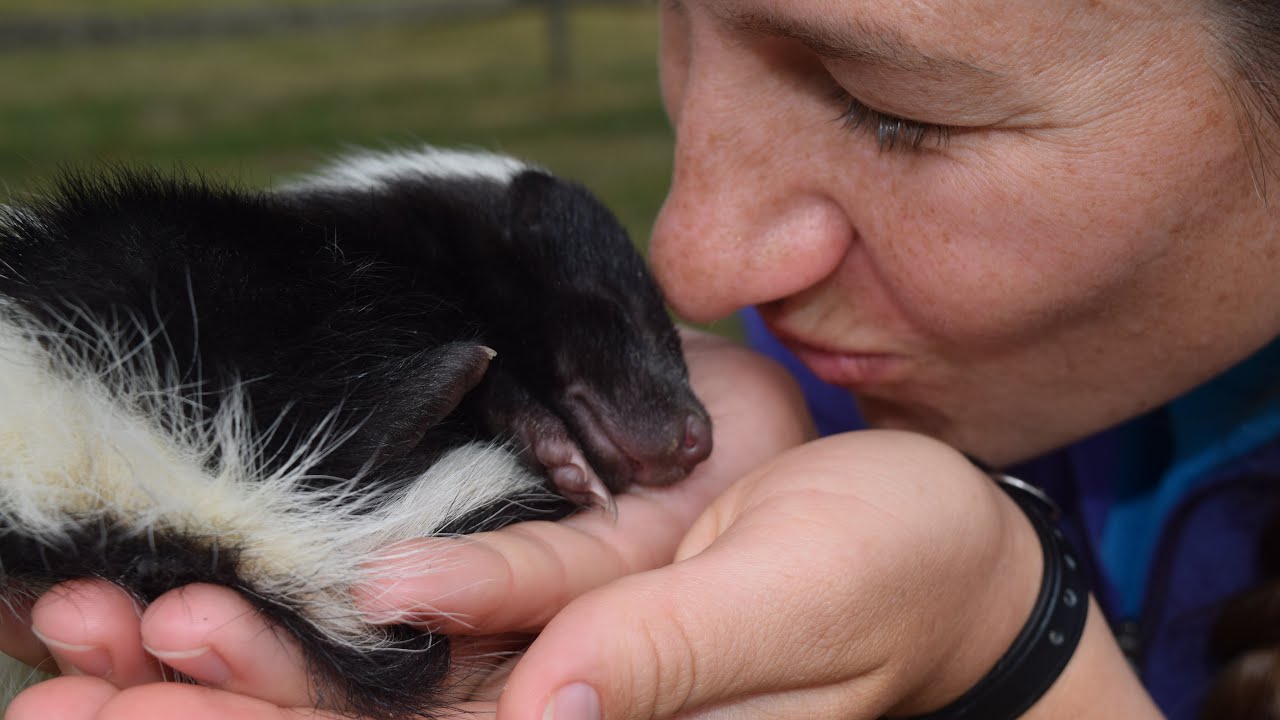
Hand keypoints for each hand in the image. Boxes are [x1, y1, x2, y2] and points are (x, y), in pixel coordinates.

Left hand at [1, 329, 816, 718]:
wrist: (916, 528)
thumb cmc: (885, 572)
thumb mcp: (797, 605)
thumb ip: (678, 656)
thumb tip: (551, 704)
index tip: (174, 666)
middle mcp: (558, 711)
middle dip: (221, 704)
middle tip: (71, 657)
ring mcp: (543, 648)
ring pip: (368, 671)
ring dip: (238, 646)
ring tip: (98, 615)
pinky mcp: (547, 576)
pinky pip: (421, 592)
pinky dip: (320, 577)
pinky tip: (231, 555)